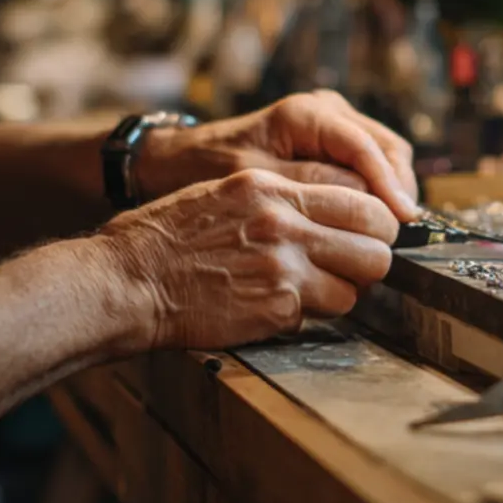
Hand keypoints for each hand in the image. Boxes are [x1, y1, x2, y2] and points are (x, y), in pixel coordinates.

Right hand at [97, 169, 399, 350]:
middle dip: (371, 258)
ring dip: (343, 291)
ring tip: (314, 289)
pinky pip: (322, 315)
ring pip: (357, 286)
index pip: (363, 200)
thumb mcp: (227, 194)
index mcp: (272, 188)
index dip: (376, 223)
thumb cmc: (169, 237)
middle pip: (375, 244)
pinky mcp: (275, 309)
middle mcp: (284, 223)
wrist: (127, 280)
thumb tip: (334, 211)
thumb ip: (283, 199)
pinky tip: (281, 306)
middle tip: (354, 266)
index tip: (368, 234)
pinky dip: (310, 315)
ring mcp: (282, 268)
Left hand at [137, 91, 419, 220]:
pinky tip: (372, 222)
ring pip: (386, 156)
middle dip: (398, 189)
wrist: (181, 161)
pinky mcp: (333, 144)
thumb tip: (365, 198)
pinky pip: (370, 166)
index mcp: (307, 114)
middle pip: (387, 148)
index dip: (389, 184)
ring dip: (391, 192)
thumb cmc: (210, 168)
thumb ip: (309, 184)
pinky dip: (377, 192)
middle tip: (397, 234)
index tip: (402, 218)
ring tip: (388, 233)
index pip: (366, 146)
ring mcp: (334, 125)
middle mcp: (327, 111)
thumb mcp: (256, 180)